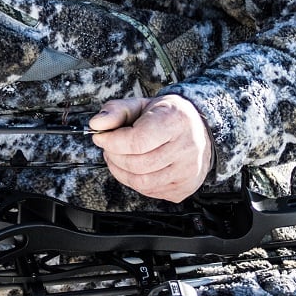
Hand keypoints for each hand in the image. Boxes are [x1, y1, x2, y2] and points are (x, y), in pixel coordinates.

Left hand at [89, 94, 213, 202]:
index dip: (112, 142)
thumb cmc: (167, 116)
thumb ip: (116, 111)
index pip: (137, 141)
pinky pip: (151, 192)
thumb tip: (97, 124)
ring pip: (142, 182)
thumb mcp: (141, 104)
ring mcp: (188, 171)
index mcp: (176, 122)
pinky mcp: (185, 187)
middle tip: (109, 147)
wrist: (198, 129)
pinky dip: (135, 182)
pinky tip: (134, 169)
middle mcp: (187, 148)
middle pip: (137, 164)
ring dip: (121, 172)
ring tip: (118, 158)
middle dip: (114, 156)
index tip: (101, 137)